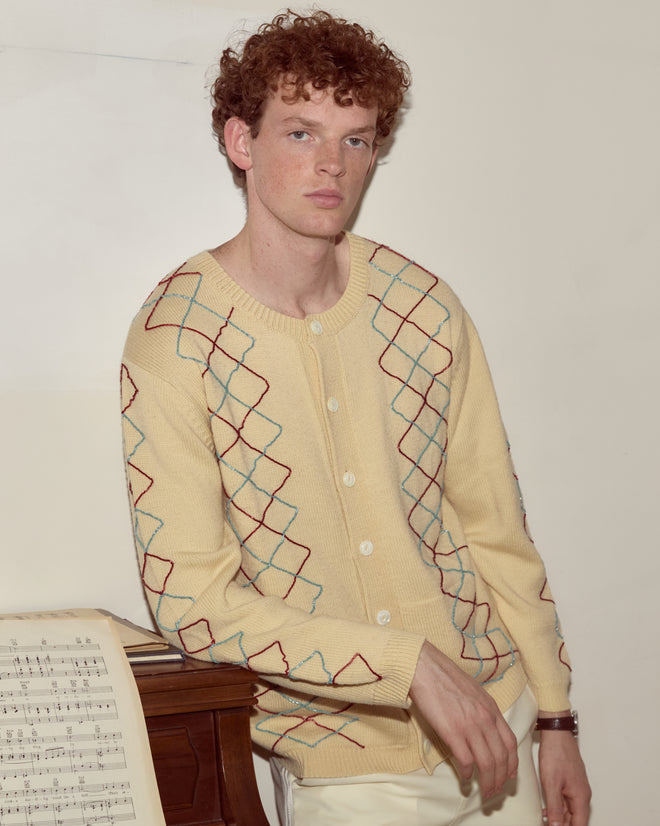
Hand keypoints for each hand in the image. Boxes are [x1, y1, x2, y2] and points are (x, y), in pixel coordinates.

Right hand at [409, 641, 517, 798]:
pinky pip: (466, 760)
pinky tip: (465, 779)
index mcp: (491, 708)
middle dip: (500, 779)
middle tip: (495, 792)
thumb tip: (485, 729)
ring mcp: (469, 725)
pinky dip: (467, 773)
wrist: (425, 668)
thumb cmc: (445, 677)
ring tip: (484, 792)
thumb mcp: (474, 691)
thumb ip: (483, 710)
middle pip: (501, 757)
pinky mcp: (452, 732)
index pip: (510, 742)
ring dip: (487, 782)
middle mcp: (485, 718)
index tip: (509, 776)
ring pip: (487, 763)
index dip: (512, 763)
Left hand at [538, 729, 590, 825]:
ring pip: (571, 811)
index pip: (579, 824)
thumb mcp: (551, 783)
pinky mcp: (571, 781)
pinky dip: (559, 807)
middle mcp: (582, 794)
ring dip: (560, 818)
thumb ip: (554, 807)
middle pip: (575, 819)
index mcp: (581, 797)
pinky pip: (567, 801)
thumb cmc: (556, 752)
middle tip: (547, 825)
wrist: (556, 733)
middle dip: (563, 825)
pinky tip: (547, 809)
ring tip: (545, 820)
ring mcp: (577, 787)